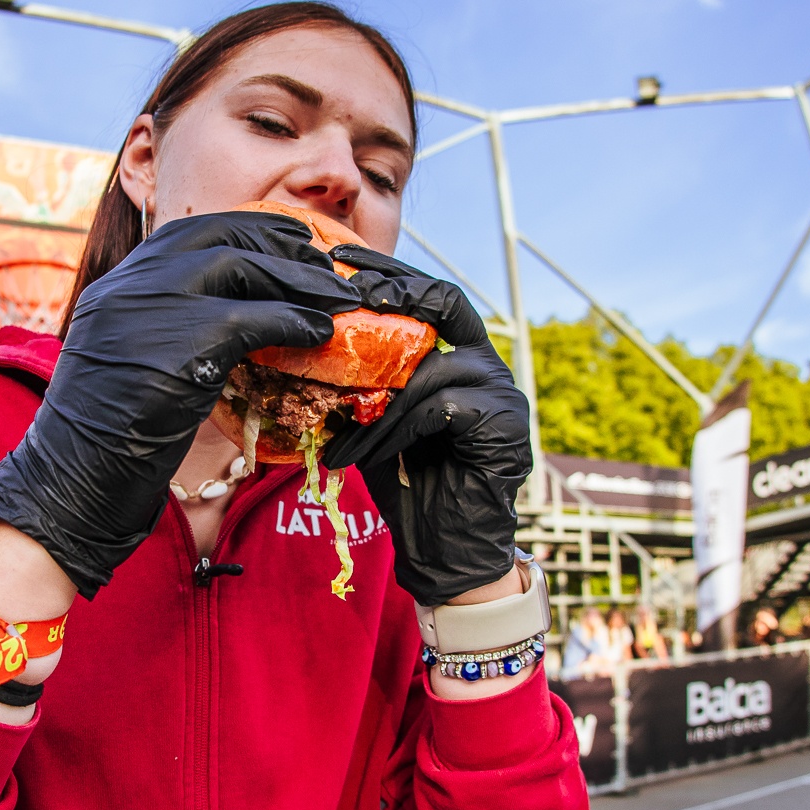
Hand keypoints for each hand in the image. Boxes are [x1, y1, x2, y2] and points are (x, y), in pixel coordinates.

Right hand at [0, 210, 359, 595]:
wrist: (69, 481)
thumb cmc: (101, 439)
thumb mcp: (126, 363)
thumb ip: (164, 330)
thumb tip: (227, 324)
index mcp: (116, 286)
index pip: (187, 234)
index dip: (242, 229)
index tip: (282, 237)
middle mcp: (132, 285)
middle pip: (221, 237)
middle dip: (279, 242)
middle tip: (321, 260)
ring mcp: (154, 308)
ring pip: (245, 268)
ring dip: (299, 281)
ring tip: (335, 296)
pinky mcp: (183, 343)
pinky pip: (256, 318)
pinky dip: (294, 322)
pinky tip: (318, 333)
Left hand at [322, 246, 531, 604]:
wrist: (445, 553)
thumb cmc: (405, 486)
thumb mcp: (373, 420)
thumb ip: (362, 382)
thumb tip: (303, 338)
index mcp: (459, 356)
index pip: (428, 294)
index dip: (386, 271)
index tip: (336, 257)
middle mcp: (486, 366)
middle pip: (443, 304)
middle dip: (389, 294)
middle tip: (338, 299)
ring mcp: (502, 394)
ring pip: (431, 367)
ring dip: (375, 399)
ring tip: (338, 431)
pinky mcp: (505, 427)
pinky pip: (441, 407)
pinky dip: (396, 427)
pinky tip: (365, 452)